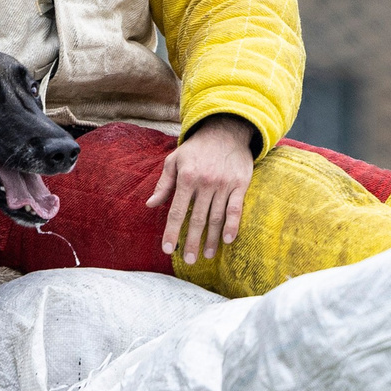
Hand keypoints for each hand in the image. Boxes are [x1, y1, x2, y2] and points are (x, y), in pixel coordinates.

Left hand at [147, 115, 257, 265]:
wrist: (225, 130)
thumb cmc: (196, 148)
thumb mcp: (174, 161)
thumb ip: (164, 184)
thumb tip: (150, 205)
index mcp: (187, 178)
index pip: (177, 211)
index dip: (172, 232)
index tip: (168, 249)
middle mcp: (205, 182)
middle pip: (197, 218)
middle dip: (192, 241)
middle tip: (189, 260)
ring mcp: (224, 184)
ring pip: (217, 217)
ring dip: (212, 238)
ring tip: (207, 255)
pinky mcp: (240, 184)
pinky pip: (236, 208)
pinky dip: (233, 224)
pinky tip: (228, 240)